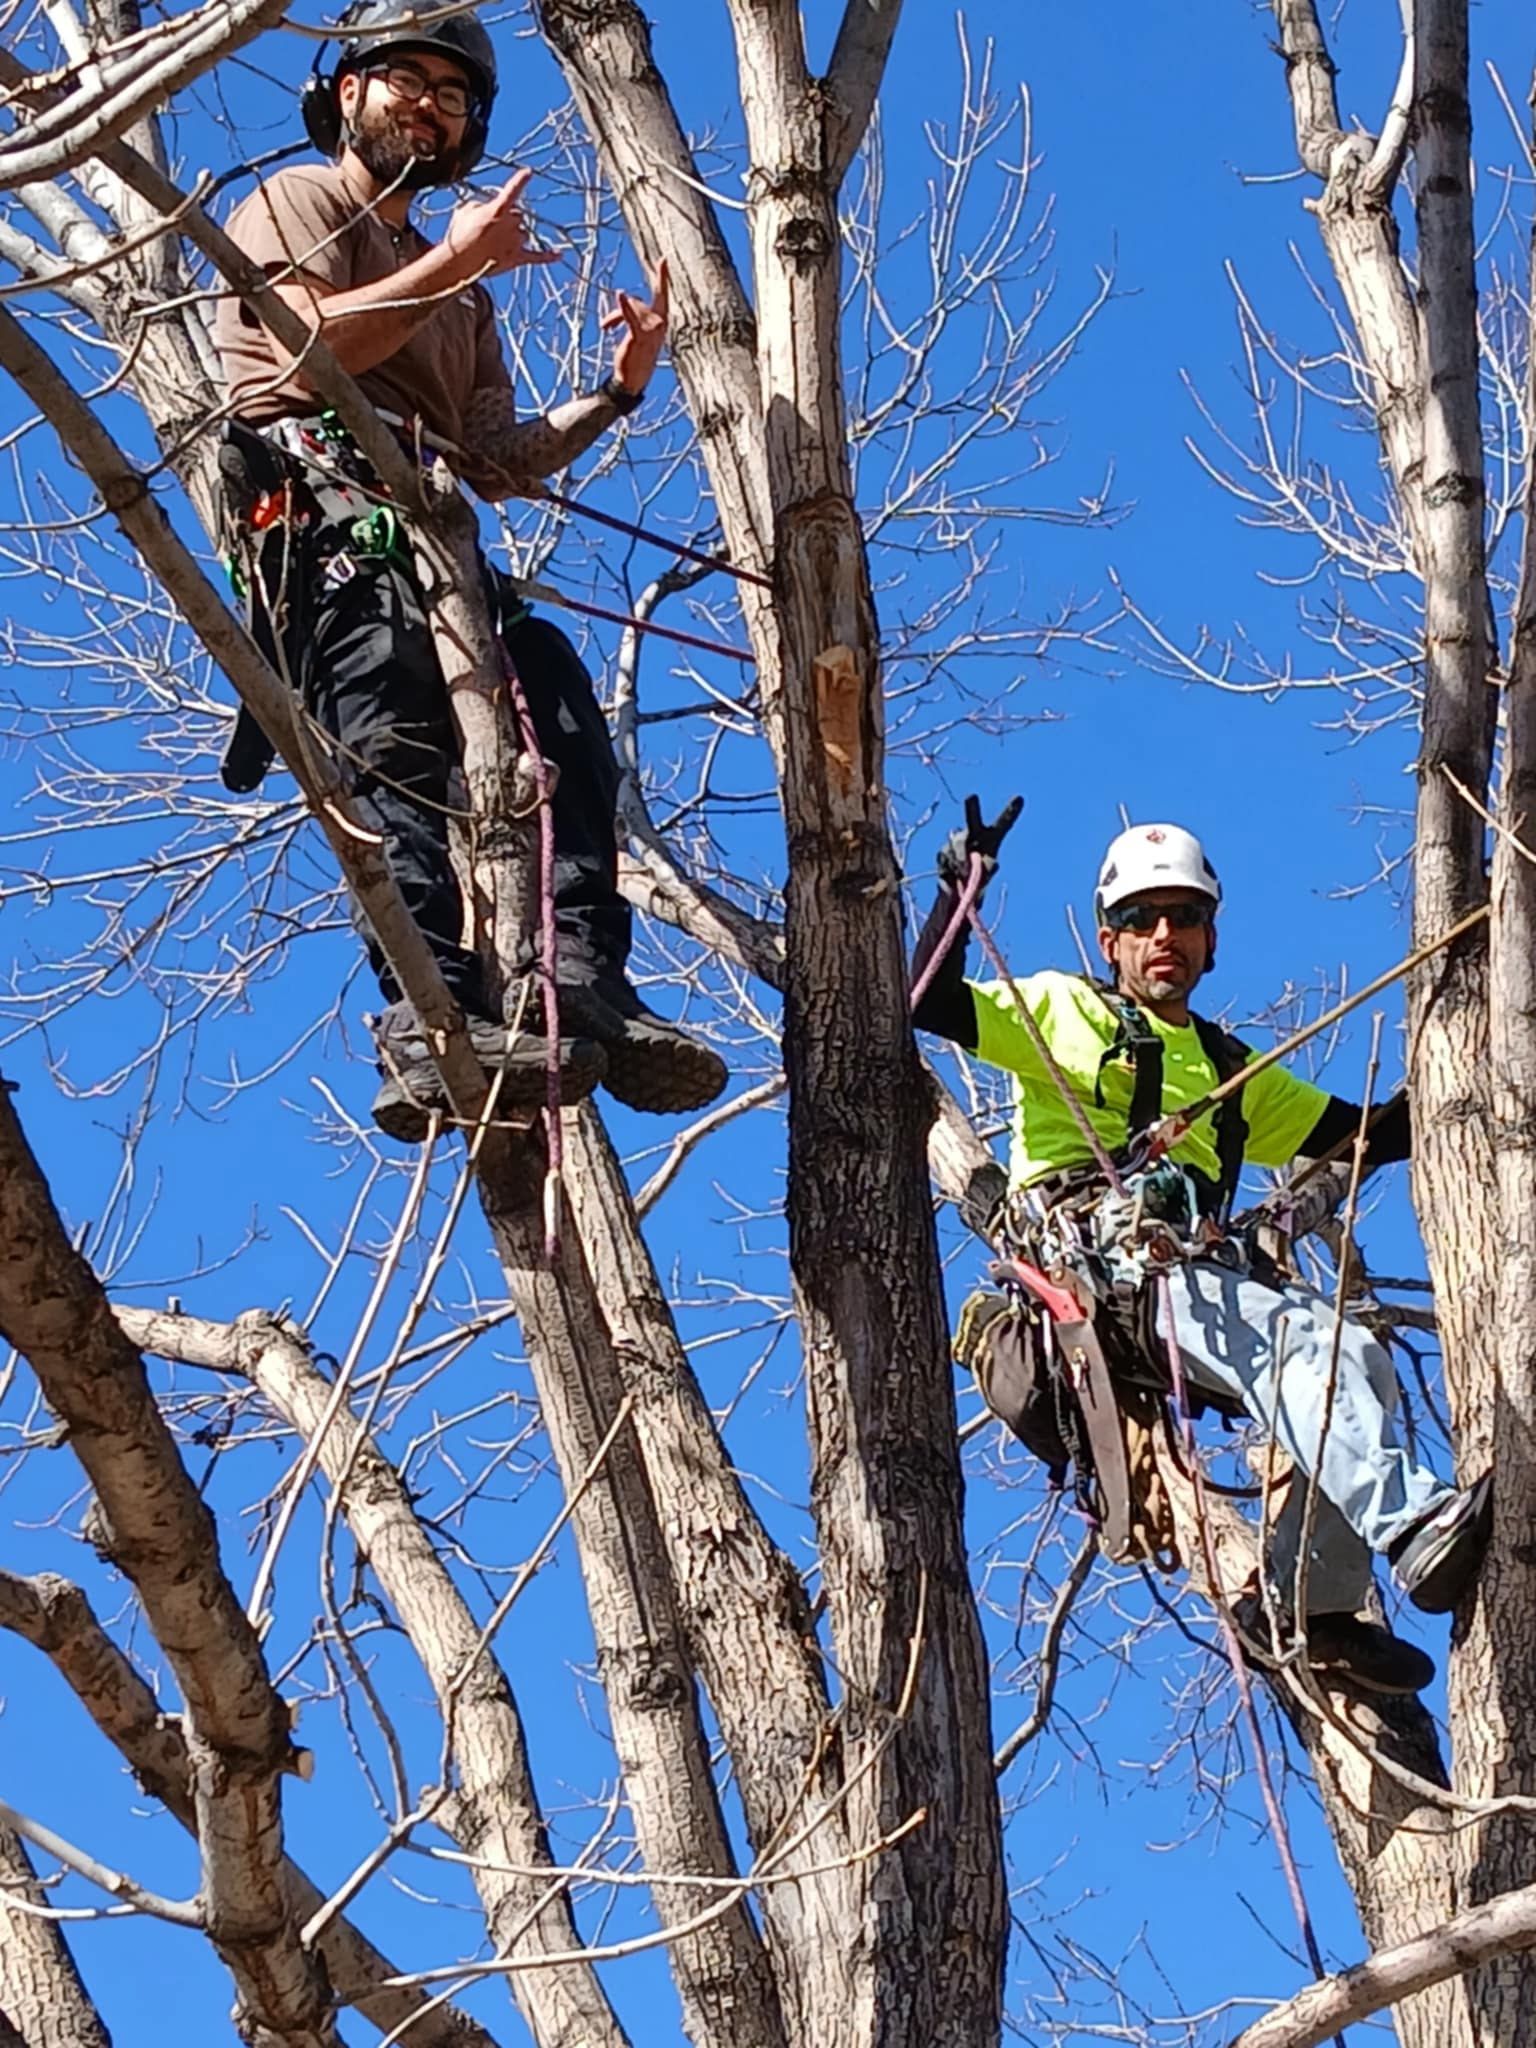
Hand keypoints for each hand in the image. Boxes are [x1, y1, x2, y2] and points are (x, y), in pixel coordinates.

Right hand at [446, 169, 562, 281]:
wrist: (458, 263)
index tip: (529, 172)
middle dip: (507, 219)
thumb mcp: (465, 211)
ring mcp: (515, 242)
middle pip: (518, 215)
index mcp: (498, 209)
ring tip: (494, 244)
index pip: (513, 190)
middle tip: (489, 229)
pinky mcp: (516, 259)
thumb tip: (487, 210)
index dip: (521, 180)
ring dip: (513, 235)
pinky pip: (537, 257)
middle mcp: (511, 224)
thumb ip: (481, 205)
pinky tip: (559, 255)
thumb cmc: (459, 236)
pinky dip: (548, 256)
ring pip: (523, 233)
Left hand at [602, 259, 668, 395]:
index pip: (662, 294)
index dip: (662, 277)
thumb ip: (634, 313)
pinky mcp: (639, 336)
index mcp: (662, 320)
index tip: (663, 259)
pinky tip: (620, 295)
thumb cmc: (635, 355)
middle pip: (637, 302)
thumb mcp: (638, 330)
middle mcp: (660, 323)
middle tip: (606, 326)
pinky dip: (623, 307)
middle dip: (621, 310)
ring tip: (605, 328)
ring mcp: (651, 330)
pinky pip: (629, 317)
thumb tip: (625, 299)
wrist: (633, 379)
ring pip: (629, 309)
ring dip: (613, 318)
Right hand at [937, 793, 1022, 886]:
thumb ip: (985, 868)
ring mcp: (955, 841)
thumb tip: (967, 862)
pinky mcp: (942, 852)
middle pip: (972, 818)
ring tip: (966, 874)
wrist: (959, 884)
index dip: (1011, 811)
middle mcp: (973, 833)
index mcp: (992, 836)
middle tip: (971, 796)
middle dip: (972, 807)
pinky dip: (952, 870)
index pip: (1003, 823)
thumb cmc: (981, 874)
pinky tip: (954, 876)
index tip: (1020, 798)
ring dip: (962, 863)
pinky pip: (947, 859)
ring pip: (958, 847)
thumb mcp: (988, 872)